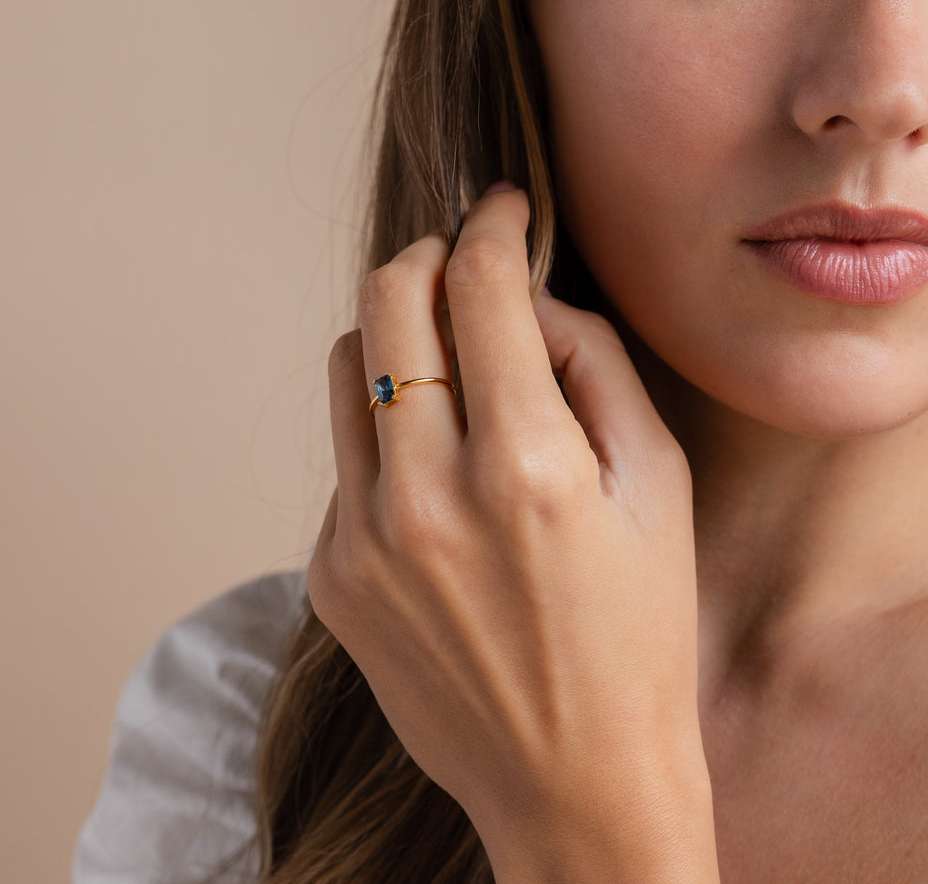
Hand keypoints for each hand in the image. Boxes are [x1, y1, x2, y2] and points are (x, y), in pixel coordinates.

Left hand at [308, 187, 718, 882]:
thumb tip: (528, 299)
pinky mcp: (330, 574)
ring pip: (348, 368)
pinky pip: (345, 456)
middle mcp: (428, 496)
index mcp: (527, 468)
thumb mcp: (656, 486)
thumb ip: (595, 366)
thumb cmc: (636, 634)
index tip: (498, 207)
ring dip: (394, 338)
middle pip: (384, 302)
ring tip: (444, 365)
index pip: (480, 289)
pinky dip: (386, 433)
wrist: (571, 780)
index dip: (490, 226)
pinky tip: (433, 475)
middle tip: (455, 260)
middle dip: (423, 256)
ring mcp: (363, 538)